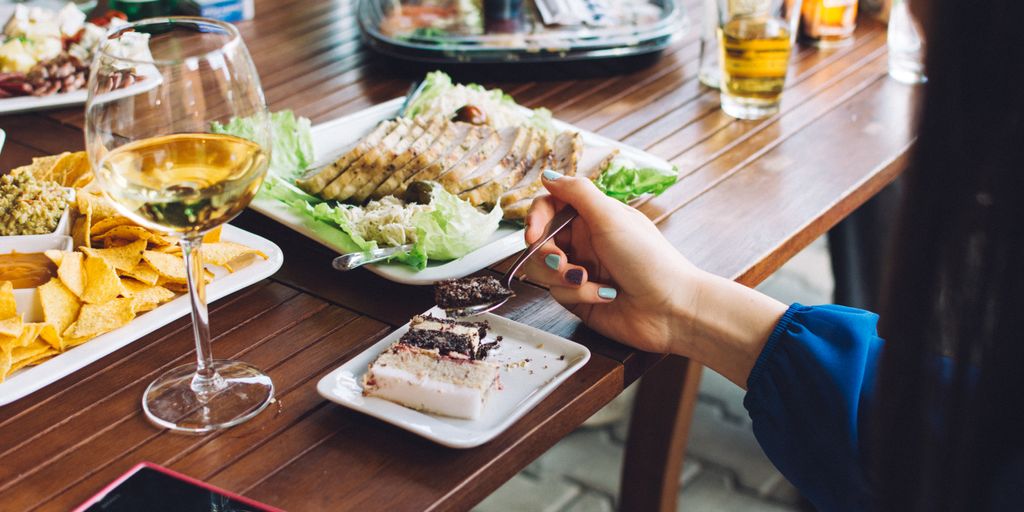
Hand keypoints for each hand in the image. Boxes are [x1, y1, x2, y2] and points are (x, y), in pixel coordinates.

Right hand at [523, 171, 699, 353]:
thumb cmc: (650, 260)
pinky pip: (558, 293)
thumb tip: (549, 175)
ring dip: (562, 277)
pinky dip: (579, 295)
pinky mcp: (579, 297)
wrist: (671, 309)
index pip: (549, 206)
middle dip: (546, 253)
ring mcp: (580, 269)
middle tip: (561, 262)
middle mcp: (584, 240)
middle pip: (540, 239)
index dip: (535, 218)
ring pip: (544, 269)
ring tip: (586, 281)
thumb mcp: (611, 217)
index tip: (533, 235)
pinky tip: (605, 296)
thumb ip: (577, 192)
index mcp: (592, 216)